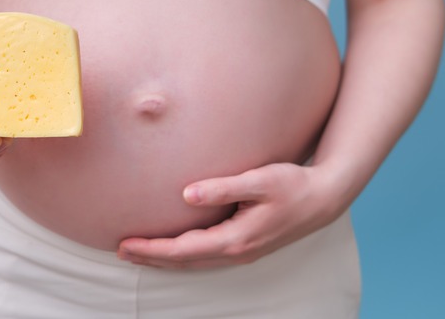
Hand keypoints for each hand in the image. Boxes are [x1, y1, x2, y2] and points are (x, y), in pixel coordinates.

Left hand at [117, 162, 344, 268]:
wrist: (323, 199)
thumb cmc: (293, 185)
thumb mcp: (260, 181)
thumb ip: (223, 188)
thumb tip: (187, 194)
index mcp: (235, 239)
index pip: (182, 249)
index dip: (152, 249)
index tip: (125, 244)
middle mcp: (236, 252)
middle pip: (183, 261)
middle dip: (151, 258)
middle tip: (121, 251)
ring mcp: (241, 252)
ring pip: (194, 262)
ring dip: (165, 260)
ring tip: (139, 253)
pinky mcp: (245, 246)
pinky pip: (205, 257)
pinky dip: (183, 256)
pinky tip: (174, 249)